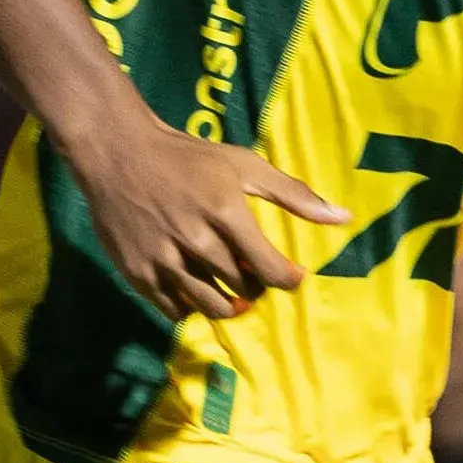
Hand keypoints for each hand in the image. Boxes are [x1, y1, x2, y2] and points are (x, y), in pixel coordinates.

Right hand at [61, 110, 349, 319]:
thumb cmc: (188, 157)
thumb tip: (343, 217)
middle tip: (251, 271)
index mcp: (226, 212)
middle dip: (255, 285)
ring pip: (210, 305)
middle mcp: (195, 240)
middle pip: (242, 288)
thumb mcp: (243, 165)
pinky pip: (174, 309)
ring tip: (230, 288)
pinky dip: (191, 307)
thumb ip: (292, 194)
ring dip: (228, 303)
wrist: (119, 153)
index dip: (287, 279)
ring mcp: (163, 259)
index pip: (270, 269)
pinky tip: (196, 288)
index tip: (292, 276)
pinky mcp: (137, 272)